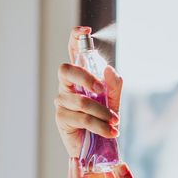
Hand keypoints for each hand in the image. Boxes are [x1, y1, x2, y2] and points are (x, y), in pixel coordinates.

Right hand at [54, 26, 122, 157]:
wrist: (98, 147)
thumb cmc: (103, 119)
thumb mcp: (113, 101)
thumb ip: (114, 85)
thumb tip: (107, 69)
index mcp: (80, 76)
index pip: (73, 52)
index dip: (75, 38)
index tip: (85, 30)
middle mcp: (67, 85)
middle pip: (66, 70)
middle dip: (85, 77)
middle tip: (101, 90)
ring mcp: (62, 101)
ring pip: (82, 101)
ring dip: (103, 112)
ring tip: (115, 122)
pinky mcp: (62, 118)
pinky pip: (83, 118)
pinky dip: (100, 125)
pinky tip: (110, 131)